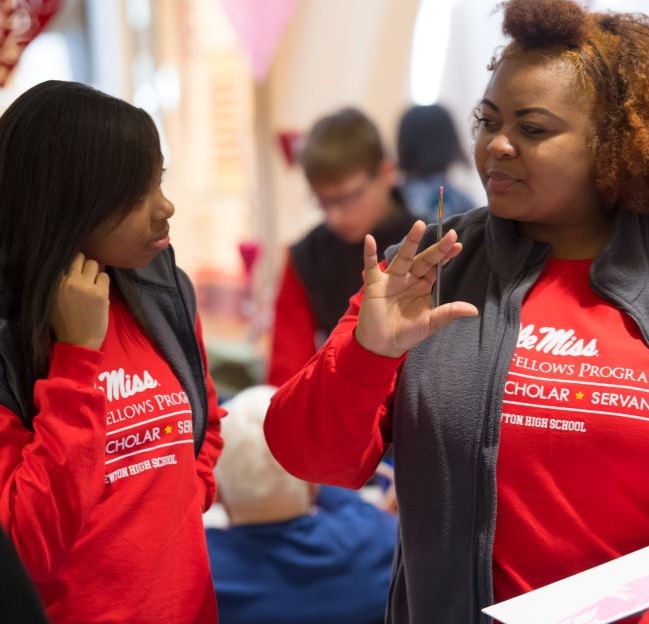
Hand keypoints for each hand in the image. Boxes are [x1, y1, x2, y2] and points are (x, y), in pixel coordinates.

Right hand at [50, 252, 109, 350]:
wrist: (78, 341)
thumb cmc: (64, 324)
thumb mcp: (52, 301)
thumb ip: (59, 285)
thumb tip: (69, 270)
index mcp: (54, 283)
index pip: (64, 260)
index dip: (72, 263)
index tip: (75, 268)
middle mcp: (69, 281)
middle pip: (80, 257)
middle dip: (84, 264)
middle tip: (86, 275)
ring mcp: (86, 286)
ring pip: (94, 264)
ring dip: (95, 272)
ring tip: (94, 283)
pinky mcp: (100, 292)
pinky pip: (105, 276)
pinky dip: (104, 282)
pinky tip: (101, 291)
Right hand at [355, 220, 478, 357]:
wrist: (383, 345)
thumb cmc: (407, 334)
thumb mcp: (431, 323)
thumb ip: (449, 313)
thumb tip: (474, 310)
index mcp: (424, 285)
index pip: (437, 267)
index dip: (446, 256)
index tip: (458, 245)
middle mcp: (409, 278)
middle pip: (424, 259)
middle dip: (436, 248)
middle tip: (450, 234)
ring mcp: (391, 279)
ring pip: (403, 257)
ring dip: (411, 241)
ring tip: (419, 225)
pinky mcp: (374, 284)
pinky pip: (371, 266)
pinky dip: (369, 253)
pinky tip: (369, 239)